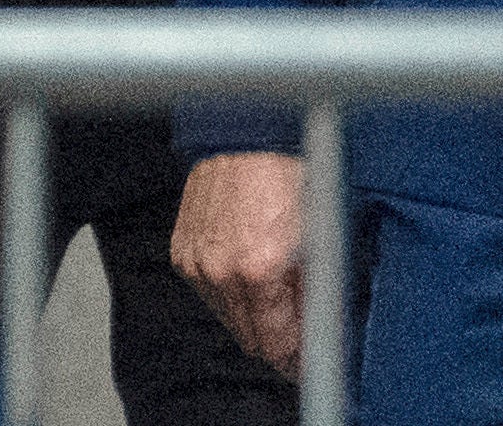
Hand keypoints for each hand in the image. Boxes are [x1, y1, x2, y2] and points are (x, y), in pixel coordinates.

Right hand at [173, 151, 306, 373]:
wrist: (250, 135)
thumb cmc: (288, 175)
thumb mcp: (319, 241)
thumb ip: (315, 298)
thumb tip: (316, 336)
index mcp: (257, 270)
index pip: (275, 345)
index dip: (296, 361)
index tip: (307, 367)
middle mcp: (220, 271)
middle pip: (249, 339)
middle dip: (276, 338)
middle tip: (299, 328)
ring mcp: (196, 261)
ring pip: (227, 317)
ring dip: (252, 313)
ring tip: (276, 286)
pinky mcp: (183, 251)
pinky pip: (209, 291)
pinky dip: (229, 288)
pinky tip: (248, 268)